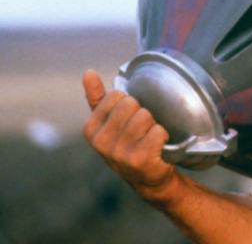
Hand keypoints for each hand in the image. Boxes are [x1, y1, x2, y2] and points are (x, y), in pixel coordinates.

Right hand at [82, 69, 178, 201]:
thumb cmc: (128, 144)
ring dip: (153, 124)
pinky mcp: (140, 160)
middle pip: (131, 104)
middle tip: (141, 129)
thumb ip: (98, 97)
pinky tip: (158, 147)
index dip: (129, 103)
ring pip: (145, 116)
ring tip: (148, 138)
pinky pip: (158, 131)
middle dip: (142, 112)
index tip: (128, 119)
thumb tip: (88, 72)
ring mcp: (120, 153)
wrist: (147, 178)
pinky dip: (163, 136)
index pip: (116, 95)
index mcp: (91, 130)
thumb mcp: (109, 123)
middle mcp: (101, 143)